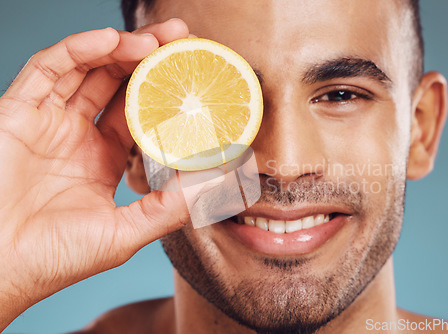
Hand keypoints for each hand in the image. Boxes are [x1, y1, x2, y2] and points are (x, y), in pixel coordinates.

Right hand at [0, 19, 191, 328]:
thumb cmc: (55, 259)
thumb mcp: (124, 233)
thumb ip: (169, 208)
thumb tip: (215, 183)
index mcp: (102, 159)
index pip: (140, 113)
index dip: (166, 92)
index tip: (195, 76)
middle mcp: (77, 136)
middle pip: (118, 84)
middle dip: (150, 58)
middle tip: (183, 39)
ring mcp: (48, 121)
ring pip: (87, 69)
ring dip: (122, 48)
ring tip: (158, 39)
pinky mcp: (17, 113)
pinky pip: (48, 70)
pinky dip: (78, 50)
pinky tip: (111, 39)